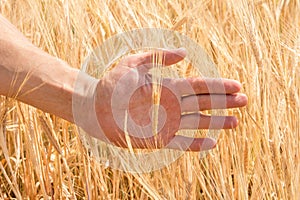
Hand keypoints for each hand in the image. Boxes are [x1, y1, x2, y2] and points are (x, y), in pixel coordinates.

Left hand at [93, 48, 247, 150]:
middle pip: (203, 103)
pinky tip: (211, 143)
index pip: (199, 85)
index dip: (218, 85)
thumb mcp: (133, 64)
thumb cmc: (112, 84)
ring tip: (235, 122)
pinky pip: (180, 143)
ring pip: (196, 123)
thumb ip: (158, 57)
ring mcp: (166, 123)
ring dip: (216, 123)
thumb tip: (185, 53)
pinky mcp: (158, 139)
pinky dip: (195, 144)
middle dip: (224, 102)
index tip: (237, 85)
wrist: (95, 108)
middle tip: (244, 101)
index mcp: (168, 87)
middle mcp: (171, 105)